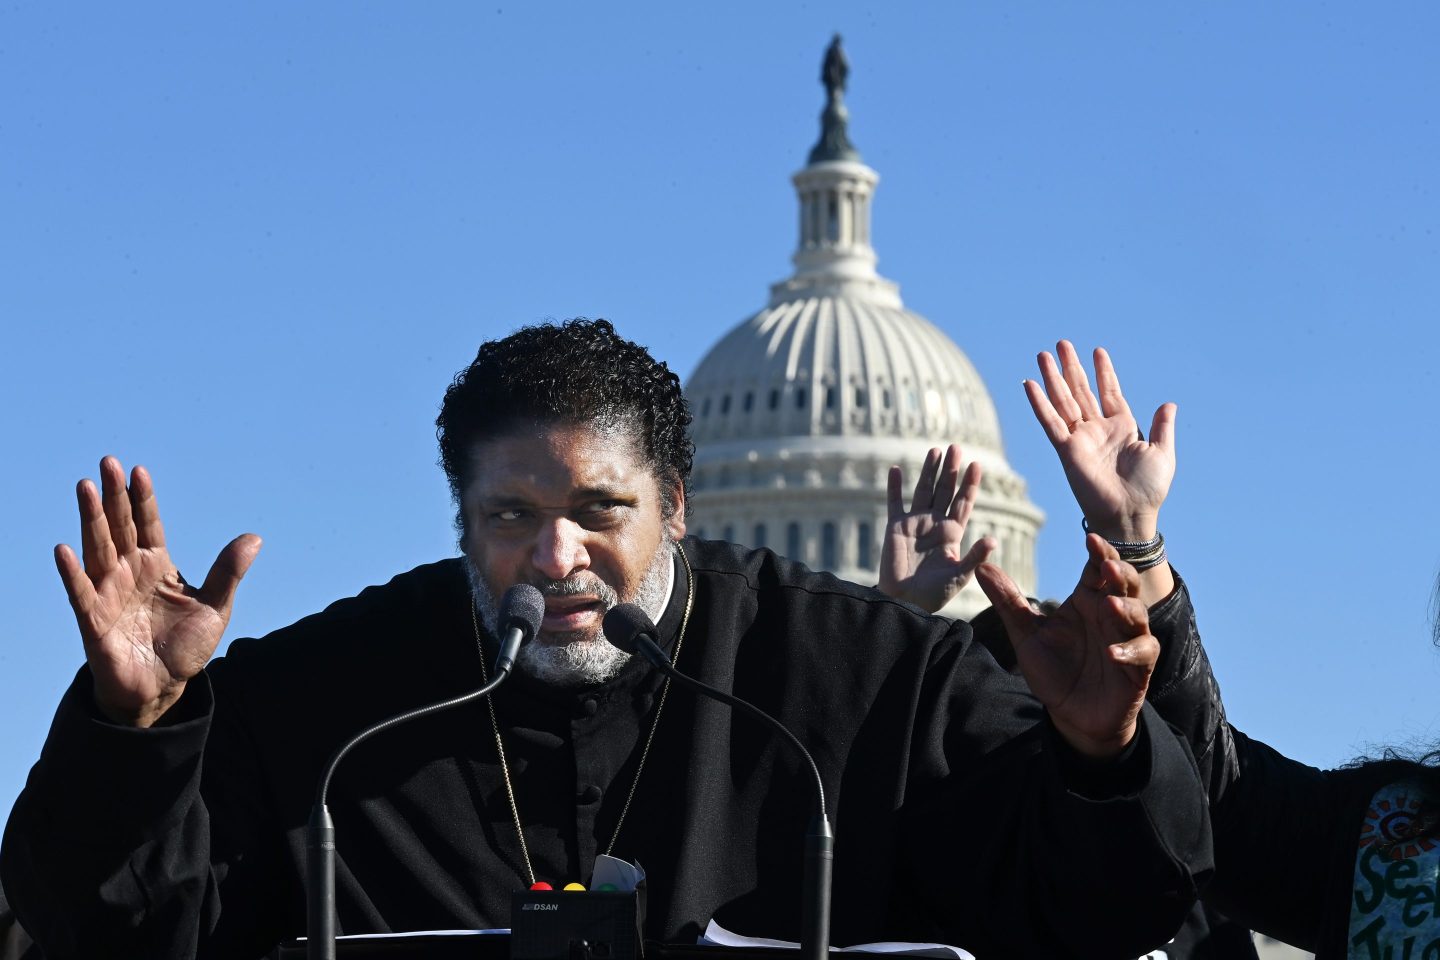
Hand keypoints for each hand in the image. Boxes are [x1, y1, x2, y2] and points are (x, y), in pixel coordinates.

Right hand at [54, 457, 260, 726]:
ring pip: (97, 549)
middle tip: (106, 461)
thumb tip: (255, 538)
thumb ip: (229, 572)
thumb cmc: (185, 647)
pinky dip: (72, 572)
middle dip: (112, 495)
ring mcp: (109, 593)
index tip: (138, 470)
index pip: (148, 524)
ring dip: (90, 520)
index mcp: (157, 566)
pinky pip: (80, 592)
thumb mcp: (216, 607)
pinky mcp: (94, 620)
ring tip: (84, 488)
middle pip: (119, 527)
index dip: (142, 498)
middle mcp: (129, 573)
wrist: (164, 688)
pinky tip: (63, 549)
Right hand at [878, 445, 995, 613]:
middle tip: (956, 447)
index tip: (977, 465)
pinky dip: (894, 486)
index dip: (970, 484)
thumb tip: (993, 540)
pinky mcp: (895, 527)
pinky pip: (895, 502)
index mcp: (953, 533)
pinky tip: (895, 470)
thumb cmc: (935, 594)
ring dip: (928, 471)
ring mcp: (915, 523)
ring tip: (934, 451)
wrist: (906, 601)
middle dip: (951, 470)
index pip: (963, 502)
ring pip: (923, 490)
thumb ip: (975, 557)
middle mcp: (935, 523)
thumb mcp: (960, 575)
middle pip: (945, 490)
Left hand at [976, 535, 1155, 758]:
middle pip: (1125, 583)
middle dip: (1119, 572)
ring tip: (1110, 605)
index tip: (1091, 538)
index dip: (1100, 552)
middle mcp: (1110, 615)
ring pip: (1138, 614)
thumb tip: (981, 567)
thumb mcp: (1025, 635)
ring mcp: (1127, 639)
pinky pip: (1143, 652)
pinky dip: (1130, 650)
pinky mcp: (1138, 667)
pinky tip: (1113, 652)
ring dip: (1127, 608)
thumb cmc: (1053, 670)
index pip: (1098, 567)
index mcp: (1087, 601)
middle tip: (1106, 566)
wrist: (1070, 715)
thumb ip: (1008, 601)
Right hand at [1025, 341, 1175, 542]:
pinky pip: (1050, 422)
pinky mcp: (1066, 450)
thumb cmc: (1148, 489)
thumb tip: (1169, 403)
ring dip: (1053, 378)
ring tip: (1043, 354)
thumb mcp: (1162, 453)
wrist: (1129, 513)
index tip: (1097, 351)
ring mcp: (1080, 438)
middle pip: (1080, 390)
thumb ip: (1163, 427)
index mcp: (1122, 427)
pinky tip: (1030, 384)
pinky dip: (1040, 403)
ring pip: (1063, 400)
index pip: (1109, 392)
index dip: (1103, 372)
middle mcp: (1097, 429)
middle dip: (1071, 367)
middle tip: (1061, 343)